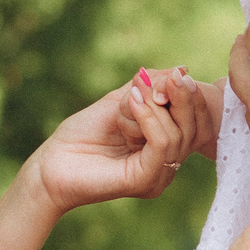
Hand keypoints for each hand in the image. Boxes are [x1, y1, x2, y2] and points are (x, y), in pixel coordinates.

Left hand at [30, 68, 205, 213]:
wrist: (51, 163)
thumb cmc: (81, 134)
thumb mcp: (121, 101)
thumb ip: (150, 86)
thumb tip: (183, 68)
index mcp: (165, 146)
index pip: (197, 121)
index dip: (192, 95)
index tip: (177, 73)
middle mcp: (167, 164)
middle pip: (194, 128)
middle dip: (182, 97)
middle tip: (169, 76)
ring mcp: (159, 176)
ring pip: (178, 135)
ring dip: (154, 107)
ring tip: (131, 94)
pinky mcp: (146, 181)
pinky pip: (162, 146)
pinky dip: (149, 119)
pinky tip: (130, 102)